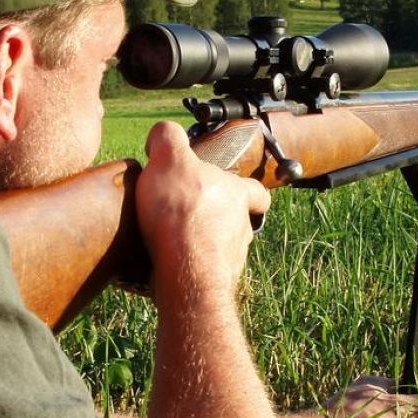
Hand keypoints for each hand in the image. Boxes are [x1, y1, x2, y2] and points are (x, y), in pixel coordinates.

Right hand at [135, 121, 269, 297]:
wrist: (185, 268)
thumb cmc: (183, 211)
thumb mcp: (170, 158)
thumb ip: (168, 139)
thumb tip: (164, 134)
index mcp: (238, 194)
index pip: (255, 190)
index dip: (244, 189)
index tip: (231, 189)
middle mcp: (240, 228)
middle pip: (233, 220)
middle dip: (213, 218)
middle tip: (185, 214)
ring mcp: (229, 260)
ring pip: (218, 248)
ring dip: (199, 244)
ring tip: (170, 240)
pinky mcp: (209, 282)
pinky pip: (198, 271)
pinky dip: (185, 266)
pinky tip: (163, 262)